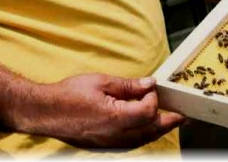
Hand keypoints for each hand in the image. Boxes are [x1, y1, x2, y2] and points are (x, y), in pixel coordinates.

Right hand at [19, 74, 183, 150]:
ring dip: (156, 131)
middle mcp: (115, 134)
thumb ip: (128, 85)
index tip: (150, 87)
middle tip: (181, 116)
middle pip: (150, 131)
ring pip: (141, 140)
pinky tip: (146, 129)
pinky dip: (142, 136)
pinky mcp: (104, 145)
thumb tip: (149, 83)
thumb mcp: (101, 81)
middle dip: (167, 122)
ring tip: (169, 123)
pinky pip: (130, 143)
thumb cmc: (69, 94)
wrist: (45, 111)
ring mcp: (109, 143)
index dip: (153, 98)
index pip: (148, 111)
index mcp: (116, 117)